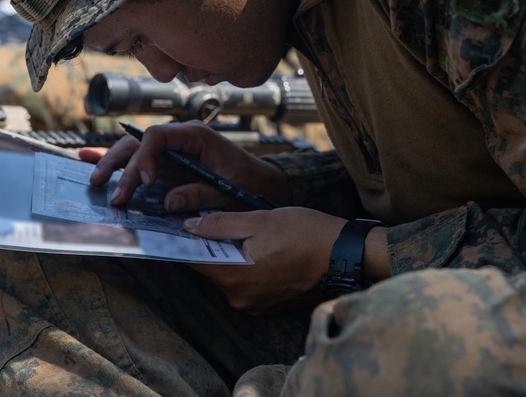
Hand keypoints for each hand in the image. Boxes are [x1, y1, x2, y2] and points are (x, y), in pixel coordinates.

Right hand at [89, 120, 291, 209]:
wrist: (261, 183)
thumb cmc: (248, 183)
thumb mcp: (228, 192)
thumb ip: (200, 194)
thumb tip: (168, 203)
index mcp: (195, 136)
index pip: (158, 136)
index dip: (146, 157)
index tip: (147, 183)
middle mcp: (178, 138)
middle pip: (139, 143)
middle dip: (120, 164)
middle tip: (108, 190)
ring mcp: (171, 150)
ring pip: (133, 150)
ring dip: (113, 164)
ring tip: (95, 181)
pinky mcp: (167, 163)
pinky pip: (138, 159)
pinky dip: (117, 162)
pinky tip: (89, 159)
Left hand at [183, 207, 346, 314]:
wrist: (345, 256)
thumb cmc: (305, 233)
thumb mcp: (259, 219)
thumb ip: (220, 224)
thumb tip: (189, 226)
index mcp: (234, 276)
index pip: (193, 260)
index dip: (185, 241)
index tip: (181, 226)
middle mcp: (240, 297)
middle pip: (211, 268)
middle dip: (213, 246)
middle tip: (223, 222)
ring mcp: (255, 304)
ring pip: (229, 275)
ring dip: (232, 256)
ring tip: (251, 235)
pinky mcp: (267, 305)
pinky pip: (245, 284)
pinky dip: (247, 268)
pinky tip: (263, 250)